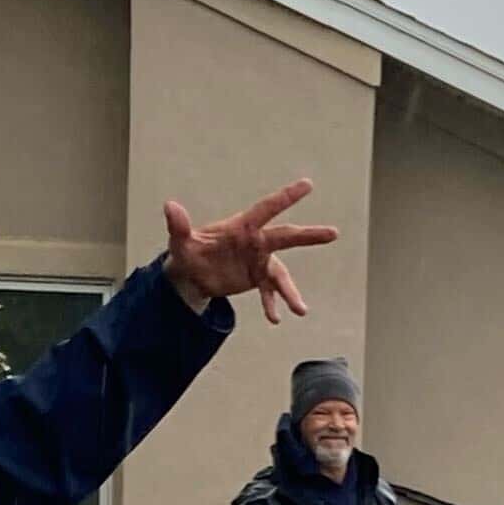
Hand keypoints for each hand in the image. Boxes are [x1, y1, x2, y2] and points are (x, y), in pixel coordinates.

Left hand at [164, 179, 336, 325]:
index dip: (286, 197)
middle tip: (333, 233)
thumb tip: (170, 207)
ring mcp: (259, 261)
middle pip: (286, 237)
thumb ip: (179, 227)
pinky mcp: (257, 279)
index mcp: (242, 227)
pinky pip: (269, 293)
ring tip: (300, 311)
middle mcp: (255, 242)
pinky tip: (274, 319)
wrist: (192, 274)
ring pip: (281, 275)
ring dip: (291, 293)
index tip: (307, 185)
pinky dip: (272, 304)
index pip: (267, 209)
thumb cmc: (188, 252)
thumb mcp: (181, 243)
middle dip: (309, 236)